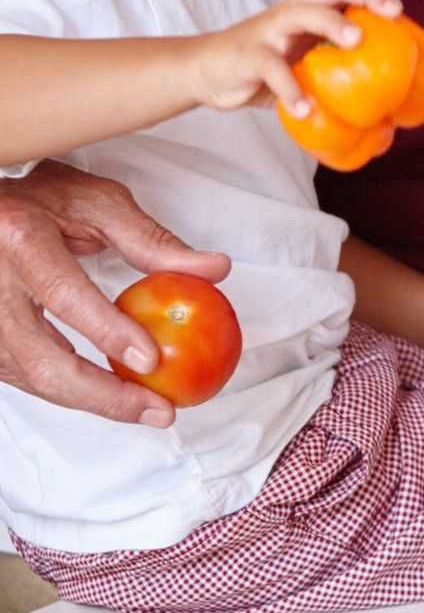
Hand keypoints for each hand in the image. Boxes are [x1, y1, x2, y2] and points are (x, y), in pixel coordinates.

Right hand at [0, 165, 230, 426]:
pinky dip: (67, 391)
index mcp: (20, 236)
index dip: (108, 332)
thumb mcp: (99, 205)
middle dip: (102, 396)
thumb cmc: (42, 202)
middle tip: (156, 409)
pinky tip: (105, 395)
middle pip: (40, 358)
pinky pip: (24, 378)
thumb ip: (152, 241)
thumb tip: (213, 269)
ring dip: (89, 401)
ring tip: (143, 407)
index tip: (151, 361)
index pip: (64, 295)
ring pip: (31, 378)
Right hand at [194, 0, 402, 118]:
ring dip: (331, 23)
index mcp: (308, 10)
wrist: (205, 71)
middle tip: (391, 12)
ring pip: (301, 15)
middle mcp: (291, 12)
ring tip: (356, 42)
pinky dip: (289, 87)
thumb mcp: (303, 60)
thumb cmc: (265, 65)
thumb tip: (388, 108)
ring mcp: (269, 32)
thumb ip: (335, 68)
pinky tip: (305, 109)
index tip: (398, 9)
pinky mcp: (248, 56)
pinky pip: (270, 68)